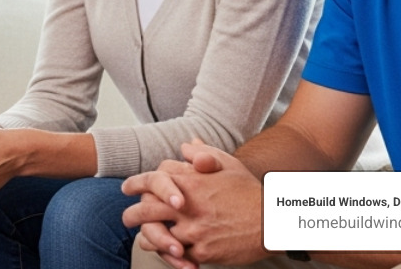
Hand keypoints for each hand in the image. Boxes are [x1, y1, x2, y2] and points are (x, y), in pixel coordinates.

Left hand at [122, 141, 264, 268]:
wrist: (273, 222)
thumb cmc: (250, 192)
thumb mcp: (227, 164)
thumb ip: (202, 154)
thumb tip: (186, 146)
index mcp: (189, 182)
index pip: (150, 181)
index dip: (134, 184)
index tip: (126, 188)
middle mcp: (187, 206)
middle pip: (145, 211)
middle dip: (131, 215)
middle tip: (127, 218)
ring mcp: (194, 231)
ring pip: (156, 237)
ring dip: (148, 238)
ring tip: (145, 239)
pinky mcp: (203, 252)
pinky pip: (177, 256)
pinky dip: (170, 255)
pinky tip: (170, 253)